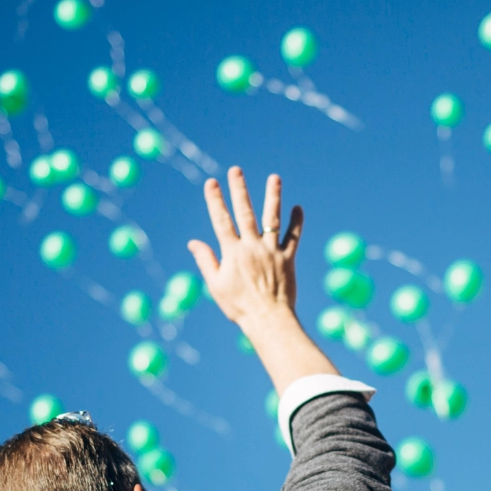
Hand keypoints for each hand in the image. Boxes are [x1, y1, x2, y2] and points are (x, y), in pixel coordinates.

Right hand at [188, 167, 300, 327]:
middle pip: (245, 212)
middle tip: (236, 170)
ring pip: (272, 218)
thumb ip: (206, 261)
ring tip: (274, 177)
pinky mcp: (288, 259)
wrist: (268, 320)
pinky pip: (293, 237)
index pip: (221, 220)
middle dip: (239, 189)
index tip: (211, 182)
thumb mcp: (216, 285)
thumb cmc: (239, 306)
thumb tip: (193, 242)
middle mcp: (252, 247)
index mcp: (232, 253)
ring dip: (273, 196)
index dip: (215, 200)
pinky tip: (298, 207)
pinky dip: (297, 222)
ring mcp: (271, 251)